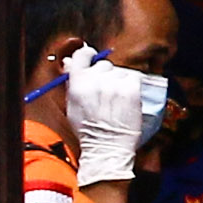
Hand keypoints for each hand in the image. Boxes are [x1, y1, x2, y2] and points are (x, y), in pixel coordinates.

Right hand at [56, 49, 166, 188]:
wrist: (107, 146)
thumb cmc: (88, 129)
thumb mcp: (72, 105)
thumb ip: (72, 81)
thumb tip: (69, 62)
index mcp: (78, 82)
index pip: (82, 55)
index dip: (87, 55)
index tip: (91, 57)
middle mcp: (96, 80)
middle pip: (103, 65)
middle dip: (103, 76)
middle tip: (104, 93)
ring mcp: (115, 84)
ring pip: (119, 72)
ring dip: (118, 82)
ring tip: (115, 100)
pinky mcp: (132, 89)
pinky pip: (133, 77)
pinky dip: (131, 85)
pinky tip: (125, 99)